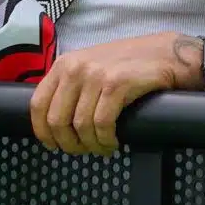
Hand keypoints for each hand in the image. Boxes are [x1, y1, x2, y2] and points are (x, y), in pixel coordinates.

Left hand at [30, 32, 200, 154]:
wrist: (166, 53)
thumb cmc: (130, 65)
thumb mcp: (91, 68)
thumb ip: (71, 87)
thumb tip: (55, 121)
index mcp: (64, 64)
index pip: (38, 104)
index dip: (43, 132)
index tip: (54, 145)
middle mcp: (75, 67)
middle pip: (56, 120)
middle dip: (69, 144)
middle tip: (83, 150)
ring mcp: (96, 75)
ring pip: (80, 126)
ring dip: (92, 145)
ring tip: (103, 147)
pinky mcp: (117, 84)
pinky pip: (102, 124)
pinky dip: (106, 139)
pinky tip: (114, 141)